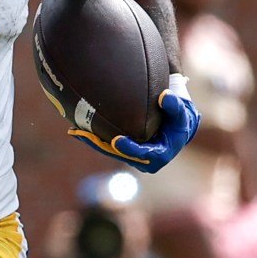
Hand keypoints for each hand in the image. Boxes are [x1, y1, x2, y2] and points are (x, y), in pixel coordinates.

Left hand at [70, 74, 200, 173]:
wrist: (175, 125)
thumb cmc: (179, 119)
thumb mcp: (181, 113)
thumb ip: (174, 106)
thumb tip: (164, 96)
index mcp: (159, 155)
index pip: (143, 155)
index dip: (129, 149)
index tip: (117, 140)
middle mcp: (144, 160)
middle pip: (119, 154)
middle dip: (101, 145)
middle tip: (85, 135)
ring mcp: (132, 156)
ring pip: (110, 151)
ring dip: (93, 141)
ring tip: (76, 131)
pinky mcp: (124, 150)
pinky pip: (107, 146)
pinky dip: (94, 137)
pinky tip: (77, 129)